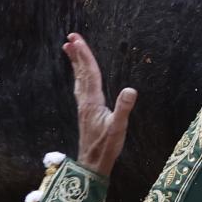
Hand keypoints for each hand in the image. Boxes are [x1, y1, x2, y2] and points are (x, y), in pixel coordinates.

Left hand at [63, 33, 136, 176]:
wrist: (92, 164)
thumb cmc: (106, 147)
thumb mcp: (118, 128)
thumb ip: (124, 108)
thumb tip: (131, 90)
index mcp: (93, 101)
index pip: (89, 73)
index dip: (84, 55)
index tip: (77, 39)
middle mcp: (85, 101)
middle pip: (81, 73)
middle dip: (77, 55)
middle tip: (70, 37)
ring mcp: (84, 107)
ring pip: (79, 80)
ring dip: (75, 64)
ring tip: (70, 51)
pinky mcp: (85, 113)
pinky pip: (81, 89)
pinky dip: (79, 78)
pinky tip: (80, 79)